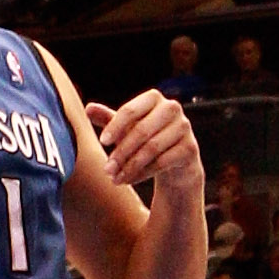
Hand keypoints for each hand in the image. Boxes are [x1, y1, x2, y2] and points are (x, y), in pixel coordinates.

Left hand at [87, 90, 203, 200]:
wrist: (176, 160)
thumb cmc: (147, 138)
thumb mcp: (126, 129)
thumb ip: (109, 119)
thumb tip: (88, 108)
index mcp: (153, 98)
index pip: (130, 110)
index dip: (115, 126)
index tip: (102, 142)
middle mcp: (172, 108)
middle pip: (141, 131)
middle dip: (121, 153)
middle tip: (107, 170)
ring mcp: (184, 127)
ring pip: (151, 148)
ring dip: (130, 166)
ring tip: (115, 178)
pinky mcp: (190, 148)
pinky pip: (162, 162)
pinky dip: (143, 173)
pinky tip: (130, 180)